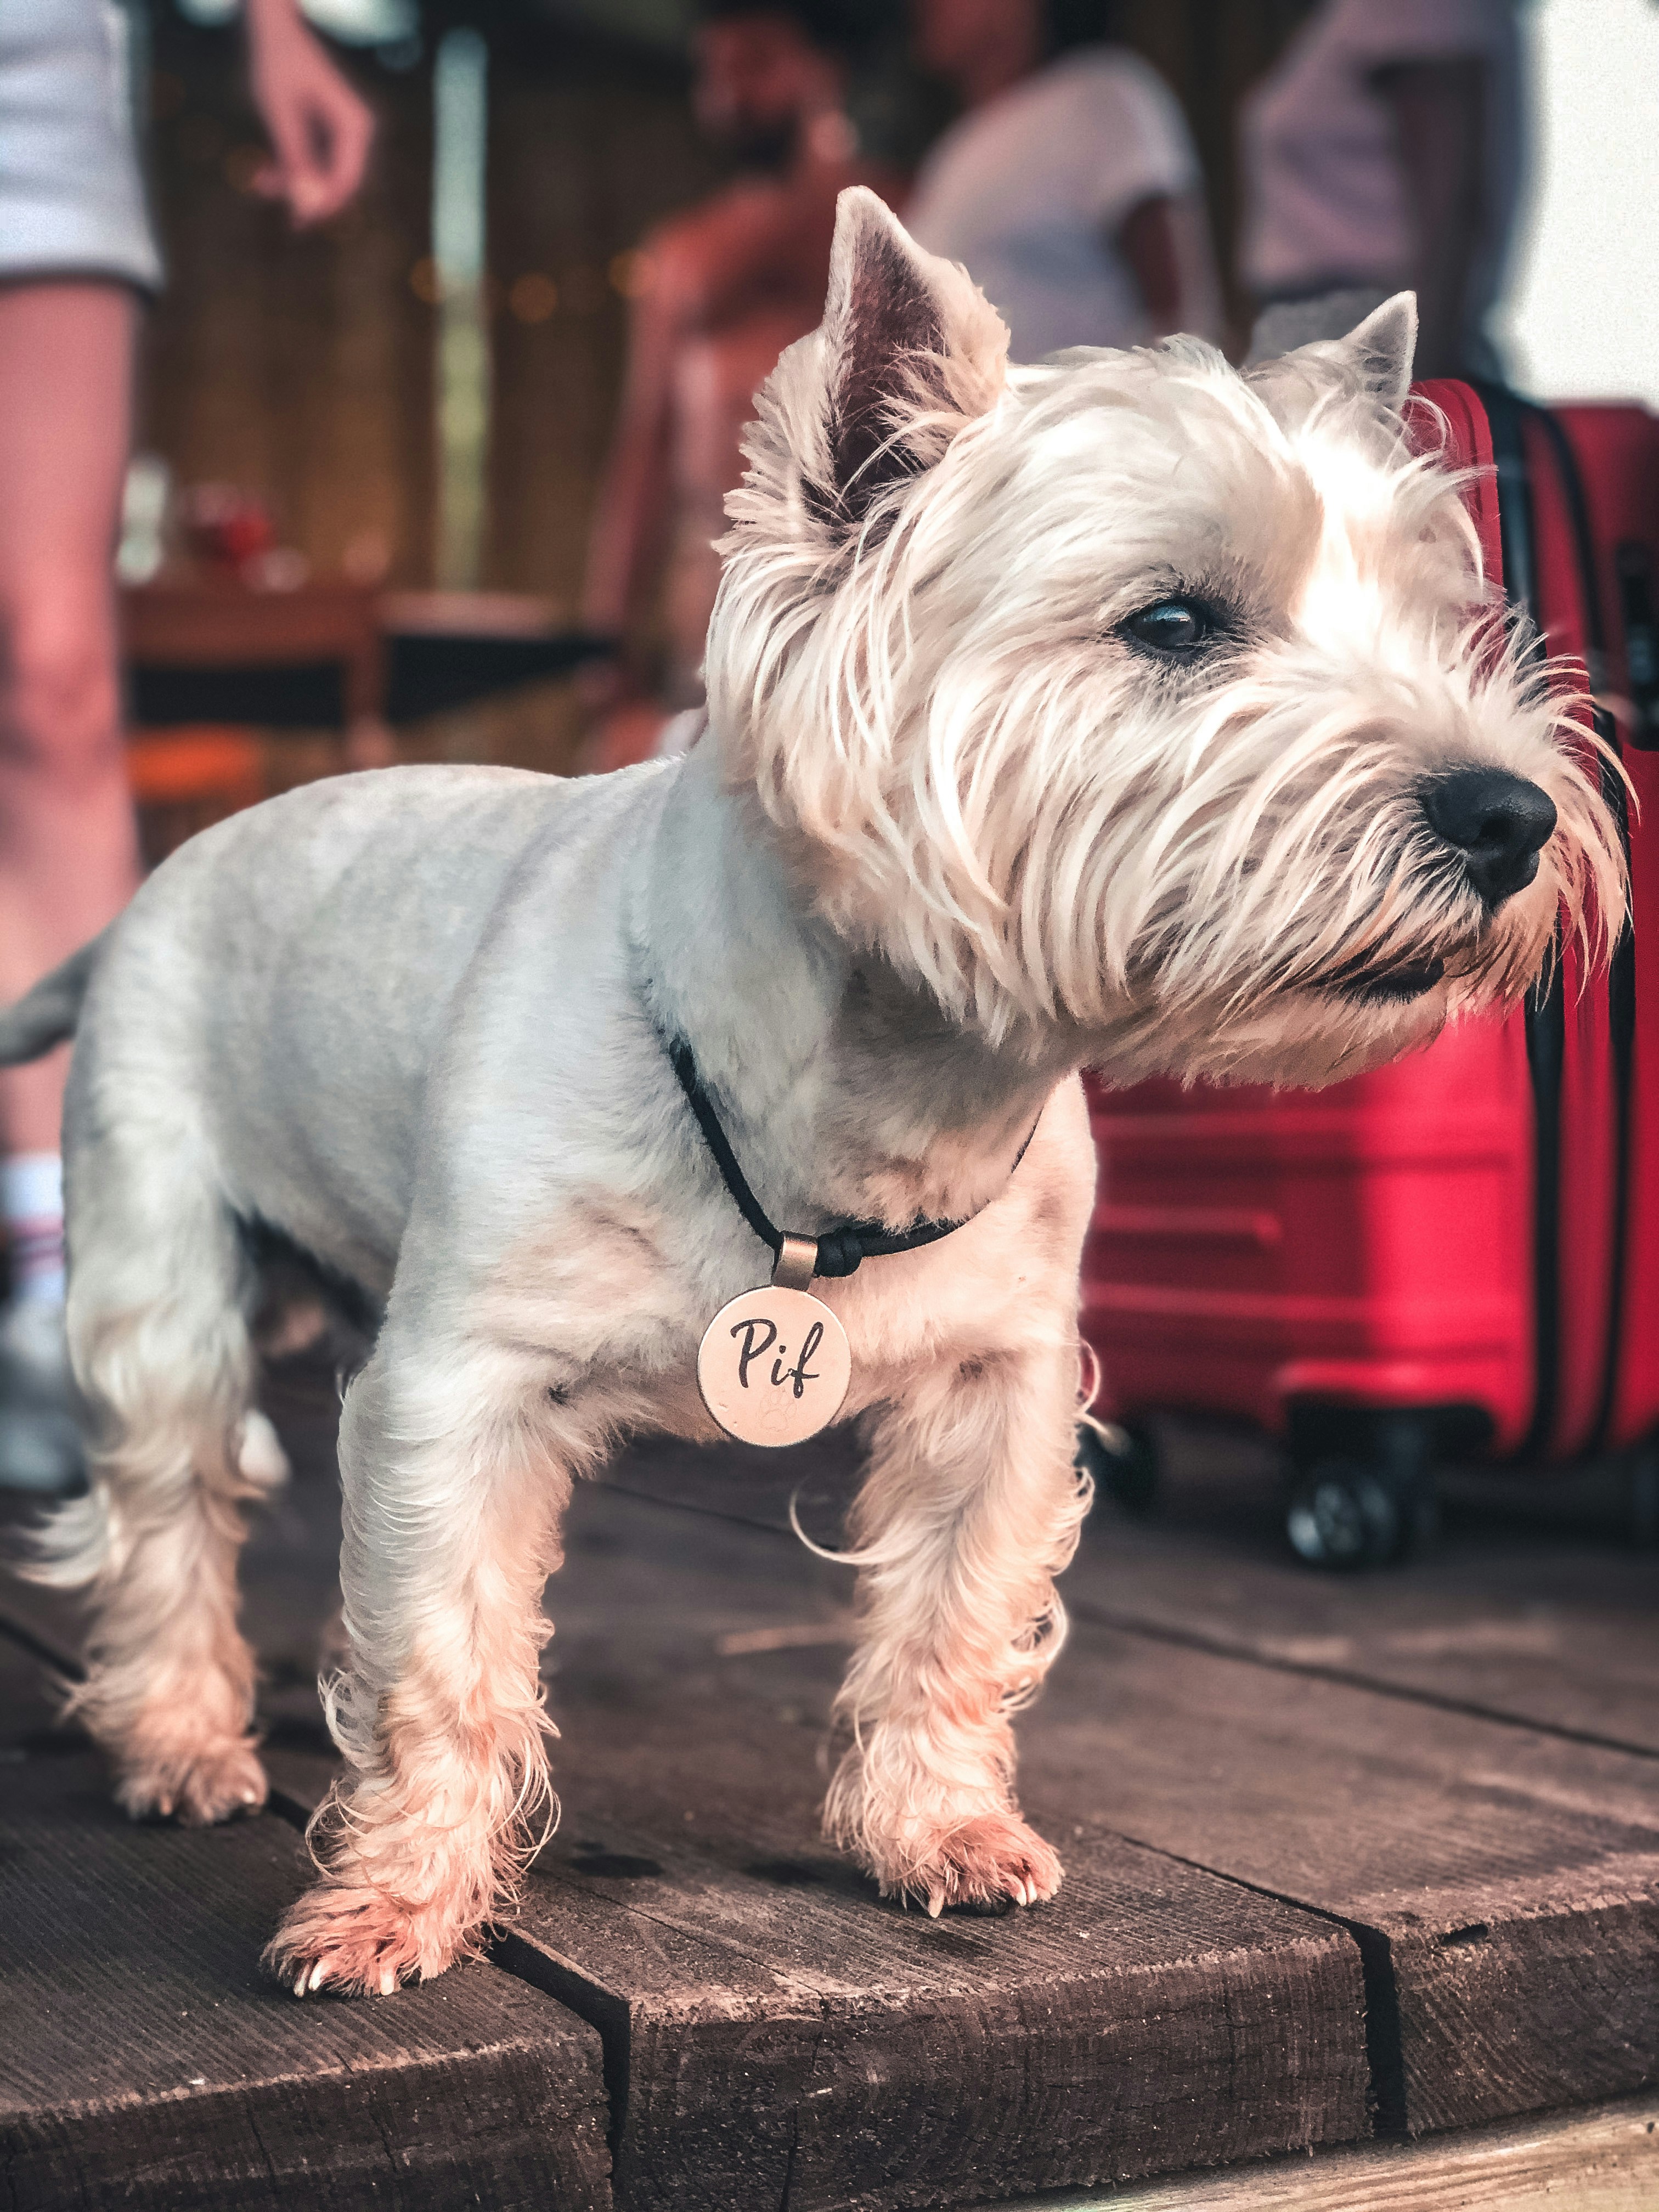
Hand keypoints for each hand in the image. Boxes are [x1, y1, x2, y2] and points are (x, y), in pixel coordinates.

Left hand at [245, 0, 373, 227]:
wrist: (273, 25)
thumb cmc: (277, 60)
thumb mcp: (280, 111)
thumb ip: (295, 157)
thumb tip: (305, 203)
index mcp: (355, 126)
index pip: (347, 179)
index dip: (323, 204)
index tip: (298, 220)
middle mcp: (355, 131)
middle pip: (336, 180)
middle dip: (305, 195)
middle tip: (277, 208)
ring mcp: (341, 131)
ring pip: (321, 174)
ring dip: (292, 182)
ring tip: (258, 181)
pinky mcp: (325, 130)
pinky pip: (313, 160)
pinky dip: (290, 167)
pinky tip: (264, 170)